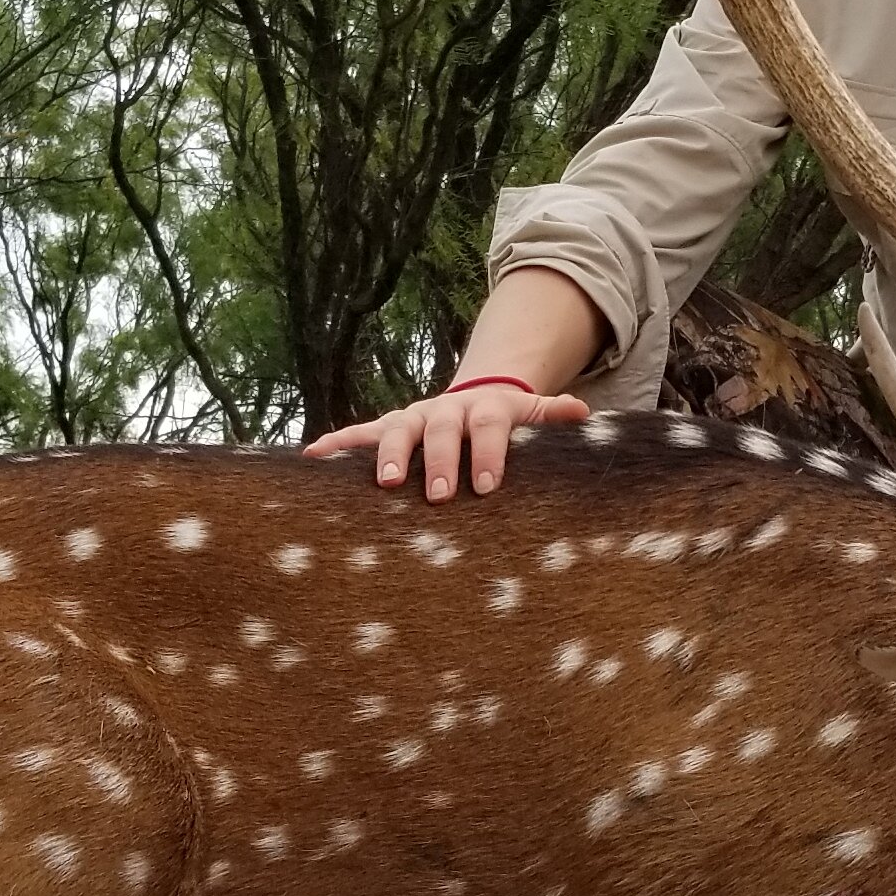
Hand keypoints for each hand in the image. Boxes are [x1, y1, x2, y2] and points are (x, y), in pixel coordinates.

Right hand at [305, 381, 592, 499]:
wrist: (475, 400)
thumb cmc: (507, 424)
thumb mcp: (531, 417)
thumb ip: (552, 415)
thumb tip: (582, 411)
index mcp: (484, 408)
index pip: (488, 426)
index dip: (488, 453)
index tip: (486, 486)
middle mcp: (444, 411)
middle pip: (439, 431)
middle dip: (438, 461)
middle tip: (439, 495)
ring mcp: (412, 419)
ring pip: (395, 432)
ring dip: (387, 455)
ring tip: (384, 484)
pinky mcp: (386, 429)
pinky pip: (356, 435)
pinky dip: (334, 444)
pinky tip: (312, 457)